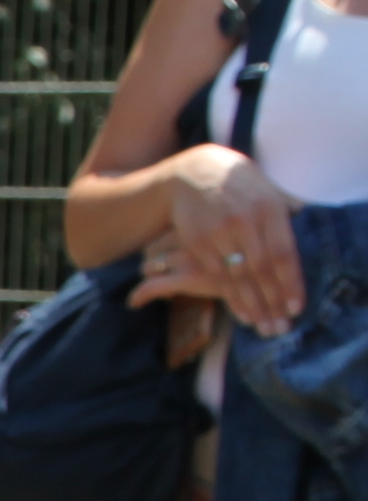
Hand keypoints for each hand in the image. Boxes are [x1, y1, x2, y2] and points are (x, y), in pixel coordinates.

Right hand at [134, 144, 306, 334]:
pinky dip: (232, 297)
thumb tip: (306, 217)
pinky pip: (218, 276)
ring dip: (254, 304)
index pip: (284, 252)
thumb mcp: (266, 189)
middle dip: (273, 300)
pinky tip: (243, 313)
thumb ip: (285, 207)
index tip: (296, 307)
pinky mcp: (199, 242)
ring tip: (265, 326)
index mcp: (269, 208)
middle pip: (263, 269)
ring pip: (240, 276)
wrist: (193, 174)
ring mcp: (220, 232)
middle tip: (281, 325)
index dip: (290, 282)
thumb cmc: (237, 185)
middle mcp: (245, 221)